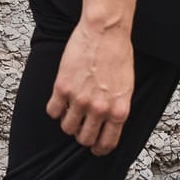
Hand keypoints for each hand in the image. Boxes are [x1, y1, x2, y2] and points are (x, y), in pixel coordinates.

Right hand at [48, 20, 134, 155]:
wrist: (106, 30)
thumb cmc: (119, 54)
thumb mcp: (126, 87)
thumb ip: (116, 108)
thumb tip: (107, 124)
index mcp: (118, 110)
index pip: (107, 143)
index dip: (99, 149)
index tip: (95, 147)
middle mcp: (99, 109)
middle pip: (85, 139)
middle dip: (82, 135)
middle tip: (81, 125)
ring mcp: (79, 99)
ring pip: (67, 128)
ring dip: (68, 122)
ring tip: (70, 109)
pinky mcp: (62, 87)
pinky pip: (53, 111)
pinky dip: (55, 109)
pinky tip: (60, 99)